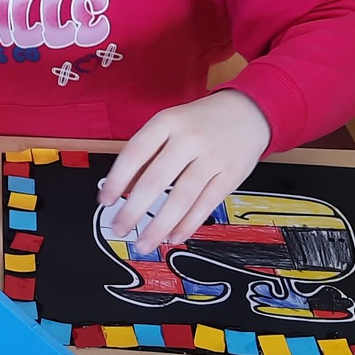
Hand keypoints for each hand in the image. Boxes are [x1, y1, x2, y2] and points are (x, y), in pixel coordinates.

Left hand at [99, 91, 272, 248]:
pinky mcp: (231, 175)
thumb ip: (148, 153)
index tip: (104, 201)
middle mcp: (189, 139)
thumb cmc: (201, 121)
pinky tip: (173, 236)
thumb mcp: (170, 124)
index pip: (135, 154)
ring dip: (159, 226)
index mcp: (168, 122)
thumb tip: (123, 189)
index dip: (116, 181)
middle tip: (119, 228)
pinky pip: (205, 205)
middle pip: (155, 180)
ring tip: (144, 243)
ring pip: (181, 198)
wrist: (249, 111)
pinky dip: (187, 225)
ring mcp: (212, 157)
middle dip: (133, 210)